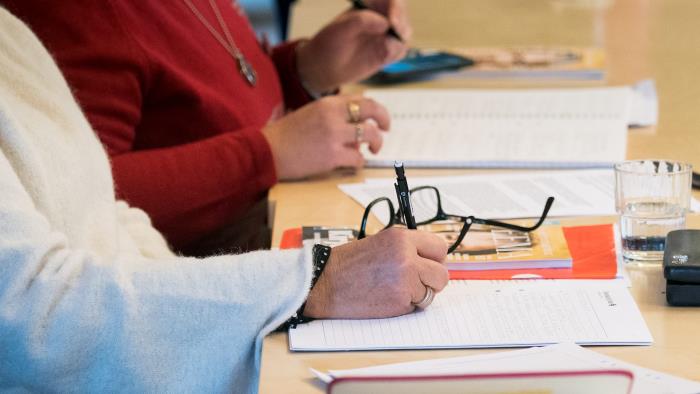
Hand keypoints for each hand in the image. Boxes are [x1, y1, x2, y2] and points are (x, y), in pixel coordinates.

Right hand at [263, 95, 388, 179]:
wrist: (267, 151)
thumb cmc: (285, 135)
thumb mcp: (309, 113)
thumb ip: (332, 114)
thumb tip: (355, 122)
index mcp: (327, 103)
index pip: (362, 99)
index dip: (375, 108)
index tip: (378, 118)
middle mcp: (333, 115)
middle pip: (372, 111)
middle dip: (384, 120)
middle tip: (385, 130)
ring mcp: (334, 135)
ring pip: (370, 134)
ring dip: (376, 142)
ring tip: (372, 149)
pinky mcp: (332, 156)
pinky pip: (358, 158)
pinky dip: (360, 161)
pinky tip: (354, 163)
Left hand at [296, 0, 411, 92]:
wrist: (325, 67)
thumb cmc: (329, 44)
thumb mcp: (339, 29)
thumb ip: (361, 21)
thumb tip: (385, 23)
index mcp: (368, 5)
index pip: (390, 0)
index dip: (396, 8)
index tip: (393, 22)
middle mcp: (379, 16)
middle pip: (401, 14)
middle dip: (401, 25)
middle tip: (395, 37)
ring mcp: (385, 34)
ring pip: (404, 33)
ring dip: (399, 40)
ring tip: (384, 50)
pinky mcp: (387, 50)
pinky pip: (400, 49)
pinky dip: (396, 53)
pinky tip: (383, 58)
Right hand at [304, 228, 448, 318]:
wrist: (324, 283)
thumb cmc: (347, 263)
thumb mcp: (380, 242)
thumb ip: (406, 248)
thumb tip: (430, 257)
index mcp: (402, 238)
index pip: (440, 247)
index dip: (435, 259)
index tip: (429, 264)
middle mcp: (407, 257)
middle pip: (442, 274)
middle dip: (431, 281)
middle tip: (415, 282)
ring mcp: (405, 280)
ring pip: (431, 293)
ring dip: (418, 295)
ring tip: (394, 289)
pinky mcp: (399, 301)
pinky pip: (416, 306)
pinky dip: (405, 306)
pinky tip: (386, 298)